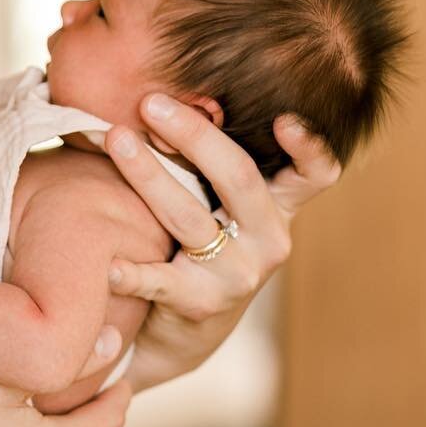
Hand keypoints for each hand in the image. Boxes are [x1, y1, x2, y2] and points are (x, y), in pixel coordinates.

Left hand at [103, 96, 341, 390]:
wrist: (183, 330)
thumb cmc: (199, 244)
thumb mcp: (219, 203)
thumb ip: (210, 158)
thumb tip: (167, 96)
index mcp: (277, 207)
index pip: (315, 174)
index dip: (310, 146)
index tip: (284, 118)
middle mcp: (268, 239)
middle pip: (239, 178)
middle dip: (194, 135)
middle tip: (150, 103)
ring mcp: (237, 275)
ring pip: (190, 217)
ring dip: (148, 173)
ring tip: (114, 138)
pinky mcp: (199, 304)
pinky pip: (162, 282)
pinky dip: (134, 273)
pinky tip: (110, 267)